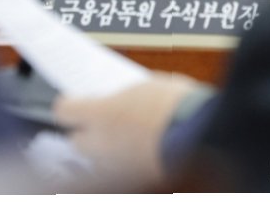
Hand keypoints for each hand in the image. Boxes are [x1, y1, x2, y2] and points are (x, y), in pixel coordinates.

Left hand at [52, 73, 202, 189]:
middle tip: (105, 123)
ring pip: (101, 161)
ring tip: (132, 141)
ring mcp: (118, 168)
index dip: (70, 105)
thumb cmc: (179, 109)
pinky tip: (149, 154)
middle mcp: (102, 144)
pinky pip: (124, 171)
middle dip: (87, 134)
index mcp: (100, 114)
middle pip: (77, 142)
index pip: (63, 110)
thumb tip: (126, 104)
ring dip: (110, 153)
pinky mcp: (136, 181)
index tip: (76, 101)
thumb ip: (128, 98)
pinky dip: (131, 165)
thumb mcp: (150, 88)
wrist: (206, 140)